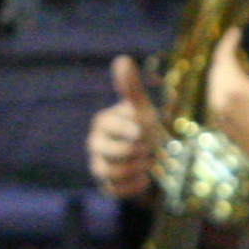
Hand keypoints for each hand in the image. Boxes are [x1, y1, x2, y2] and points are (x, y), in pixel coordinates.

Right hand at [89, 57, 163, 201]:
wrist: (153, 159)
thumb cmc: (145, 128)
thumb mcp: (141, 107)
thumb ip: (131, 87)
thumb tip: (122, 59)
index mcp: (102, 122)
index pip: (114, 126)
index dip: (134, 129)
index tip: (145, 130)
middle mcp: (95, 144)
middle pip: (116, 151)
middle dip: (139, 150)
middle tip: (149, 147)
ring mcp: (99, 166)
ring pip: (114, 171)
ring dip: (138, 167)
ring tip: (148, 161)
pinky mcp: (107, 186)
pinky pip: (116, 189)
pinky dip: (135, 184)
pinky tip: (145, 177)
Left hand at [204, 25, 248, 175]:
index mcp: (235, 88)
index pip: (224, 57)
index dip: (229, 41)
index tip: (235, 31)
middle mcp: (222, 102)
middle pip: (216, 71)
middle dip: (226, 58)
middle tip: (237, 48)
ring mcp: (221, 117)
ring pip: (216, 89)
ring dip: (228, 76)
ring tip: (248, 70)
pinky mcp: (225, 130)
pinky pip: (221, 104)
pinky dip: (229, 93)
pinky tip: (246, 93)